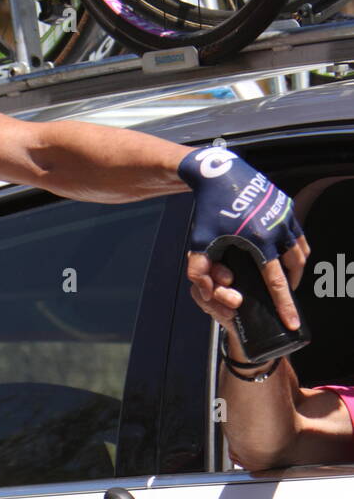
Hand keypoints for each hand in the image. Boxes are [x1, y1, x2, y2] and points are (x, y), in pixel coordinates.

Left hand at [180, 147, 308, 331]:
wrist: (219, 175)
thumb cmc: (208, 211)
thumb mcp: (199, 242)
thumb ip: (198, 271)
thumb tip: (207, 293)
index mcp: (259, 242)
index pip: (277, 282)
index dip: (285, 305)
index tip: (293, 322)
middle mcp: (278, 229)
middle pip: (295, 268)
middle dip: (292, 286)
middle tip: (284, 298)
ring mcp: (285, 216)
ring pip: (300, 251)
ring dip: (295, 267)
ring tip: (285, 278)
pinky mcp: (287, 205)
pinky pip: (298, 234)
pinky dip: (295, 248)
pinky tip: (284, 254)